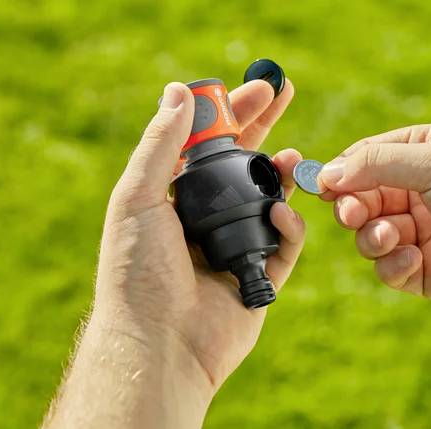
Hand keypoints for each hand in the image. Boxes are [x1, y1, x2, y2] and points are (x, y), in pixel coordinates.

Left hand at [94, 80, 302, 389]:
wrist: (159, 343)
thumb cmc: (138, 272)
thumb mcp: (138, 198)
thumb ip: (161, 143)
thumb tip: (178, 89)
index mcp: (175, 199)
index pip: (209, 145)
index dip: (232, 114)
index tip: (254, 87)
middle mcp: (207, 219)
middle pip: (244, 163)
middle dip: (266, 127)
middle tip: (287, 92)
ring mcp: (236, 246)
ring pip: (271, 199)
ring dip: (283, 174)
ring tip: (292, 157)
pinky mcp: (262, 276)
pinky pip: (285, 242)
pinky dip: (289, 225)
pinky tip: (282, 212)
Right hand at [319, 123, 430, 326]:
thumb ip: (376, 164)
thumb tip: (324, 172)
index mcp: (430, 153)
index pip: (370, 156)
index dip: (343, 171)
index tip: (319, 186)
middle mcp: (426, 192)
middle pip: (364, 197)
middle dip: (355, 206)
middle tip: (352, 214)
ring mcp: (426, 233)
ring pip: (372, 234)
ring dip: (374, 236)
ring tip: (394, 237)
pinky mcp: (428, 272)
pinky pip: (390, 268)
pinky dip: (394, 265)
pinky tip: (413, 261)